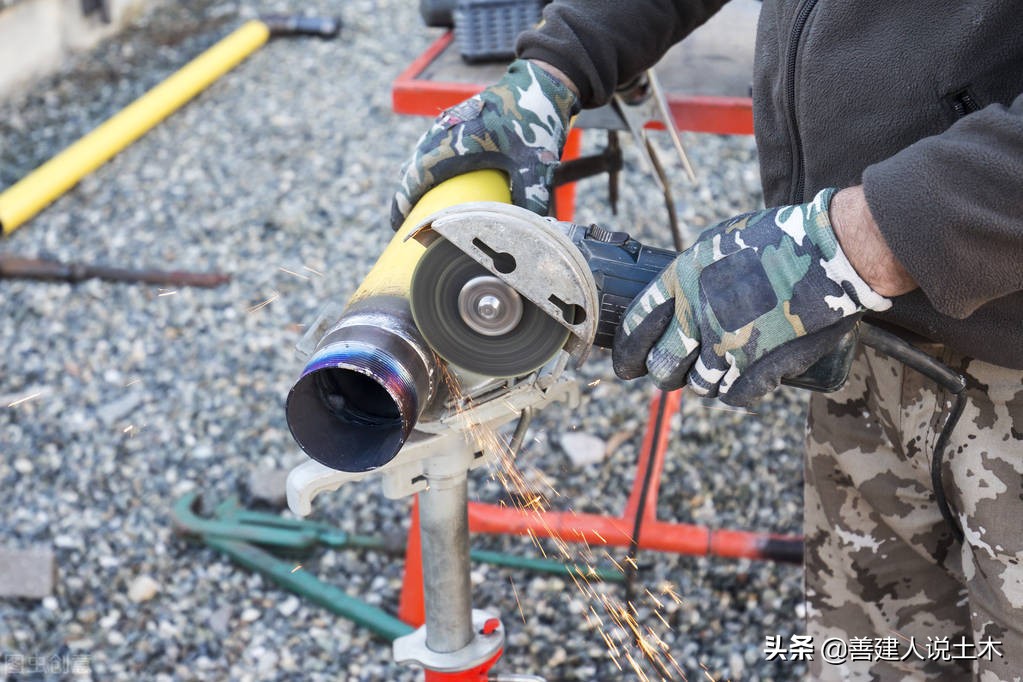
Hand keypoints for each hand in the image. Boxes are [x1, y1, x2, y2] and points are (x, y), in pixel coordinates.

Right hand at [390, 59, 577, 229]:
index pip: (418, 176)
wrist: (541, 82)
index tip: (400, 225)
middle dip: (408, 196)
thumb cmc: (535, 121)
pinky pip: (432, 145)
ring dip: (417, 179)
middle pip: (414, 167)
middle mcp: (445, 129)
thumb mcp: (536, 166)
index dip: (405, 202)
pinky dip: (428, 164)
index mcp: (456, 141)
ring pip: (421, 155)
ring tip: (419, 206)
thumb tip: (530, 233)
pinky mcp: (457, 118)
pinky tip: (437, 180)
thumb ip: (531, 200)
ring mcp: (449, 121)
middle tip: (408, 223)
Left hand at [612, 189, 892, 405]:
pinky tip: (741, 384)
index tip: (625, 366)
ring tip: (716, 373)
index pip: (637, 326)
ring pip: (698, 384)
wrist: (832, 250)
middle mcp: (697, 315)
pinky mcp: (760, 365)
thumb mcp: (719, 241)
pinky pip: (734, 396)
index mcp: (681, 280)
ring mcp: (728, 343)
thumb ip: (692, 272)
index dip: (628, 352)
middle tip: (672, 374)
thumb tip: (676, 298)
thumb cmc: (779, 238)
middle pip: (663, 365)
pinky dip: (735, 394)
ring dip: (704, 383)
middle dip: (665, 374)